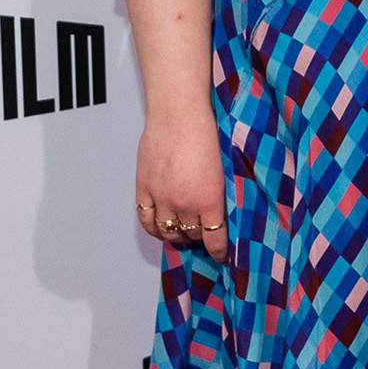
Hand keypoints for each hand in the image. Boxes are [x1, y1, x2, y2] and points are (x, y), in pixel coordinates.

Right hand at [134, 107, 227, 263]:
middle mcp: (184, 204)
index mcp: (209, 199)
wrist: (178, 112)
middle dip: (200, 237)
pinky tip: (160, 228)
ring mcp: (161, 198)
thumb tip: (221, 208)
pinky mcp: (144, 189)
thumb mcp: (223, 166)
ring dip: (177, 234)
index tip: (222, 256)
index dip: (219, 251)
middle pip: (192, 235)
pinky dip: (154, 229)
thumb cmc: (206, 131)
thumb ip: (219, 191)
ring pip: (168, 231)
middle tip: (203, 234)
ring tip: (183, 230)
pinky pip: (146, 220)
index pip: (215, 239)